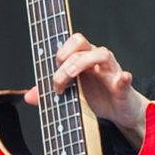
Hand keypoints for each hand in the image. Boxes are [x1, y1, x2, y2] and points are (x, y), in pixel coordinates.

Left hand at [23, 33, 150, 139]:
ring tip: (72, 77)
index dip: (60, 51)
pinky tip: (121, 78)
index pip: (72, 42)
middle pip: (82, 43)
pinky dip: (123, 78)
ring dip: (84, 63)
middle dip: (66, 60)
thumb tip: (28, 96)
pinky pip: (125, 78)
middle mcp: (97, 60)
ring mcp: (111, 71)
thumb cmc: (96, 97)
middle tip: (58, 82)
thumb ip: (49, 93)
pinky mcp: (123, 87)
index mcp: (84, 58)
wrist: (120, 112)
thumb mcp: (70, 95)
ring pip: (102, 54)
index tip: (50, 71)